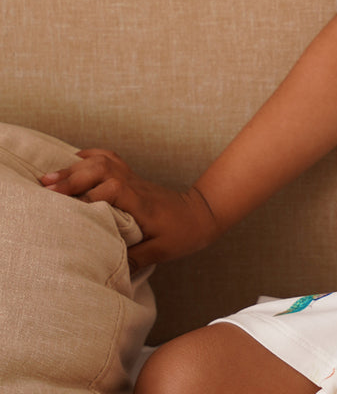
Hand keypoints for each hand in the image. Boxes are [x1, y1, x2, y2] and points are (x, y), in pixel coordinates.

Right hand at [39, 149, 220, 270]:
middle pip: (103, 169)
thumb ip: (134, 258)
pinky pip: (111, 159)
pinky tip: (73, 161)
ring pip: (104, 161)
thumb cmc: (182, 233)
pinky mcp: (132, 177)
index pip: (113, 189)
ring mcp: (133, 178)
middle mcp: (134, 186)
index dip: (89, 195)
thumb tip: (104, 270)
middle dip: (73, 176)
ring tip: (48, 177)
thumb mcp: (161, 251)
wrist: (201, 214)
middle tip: (44, 186)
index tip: (64, 207)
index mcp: (141, 203)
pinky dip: (90, 157)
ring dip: (76, 166)